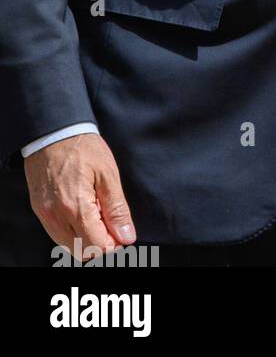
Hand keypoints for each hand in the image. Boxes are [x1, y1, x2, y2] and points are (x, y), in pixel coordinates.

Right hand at [24, 134, 135, 257]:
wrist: (54, 133)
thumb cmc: (83, 148)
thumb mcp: (108, 174)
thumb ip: (117, 210)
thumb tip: (126, 238)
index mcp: (75, 207)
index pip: (96, 247)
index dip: (113, 243)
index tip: (121, 230)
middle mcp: (55, 216)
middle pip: (82, 251)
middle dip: (100, 242)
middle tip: (110, 220)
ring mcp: (45, 215)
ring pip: (68, 245)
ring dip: (86, 237)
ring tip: (96, 211)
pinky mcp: (40, 210)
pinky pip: (57, 234)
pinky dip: (72, 230)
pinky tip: (82, 210)